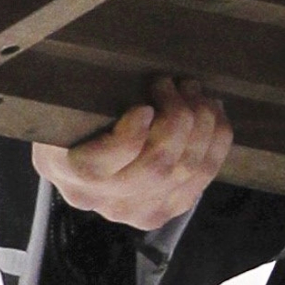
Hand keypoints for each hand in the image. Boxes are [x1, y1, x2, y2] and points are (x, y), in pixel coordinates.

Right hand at [32, 76, 232, 230]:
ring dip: (202, 123)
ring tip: (196, 93)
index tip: (145, 107)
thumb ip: (90, 94)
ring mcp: (138, 212)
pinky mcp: (168, 209)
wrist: (85, 157)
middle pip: (155, 166)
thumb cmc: (78, 116)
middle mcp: (103, 200)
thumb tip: (123, 71)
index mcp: (68, 170)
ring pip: (186, 170)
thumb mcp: (71, 103)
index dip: (130, 137)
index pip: (100, 165)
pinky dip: (216, 139)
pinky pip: (204, 176)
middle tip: (178, 84)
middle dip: (178, 118)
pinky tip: (213, 113)